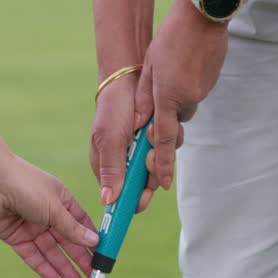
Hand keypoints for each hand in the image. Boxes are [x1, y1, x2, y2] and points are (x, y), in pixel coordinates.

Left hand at [0, 158, 99, 277]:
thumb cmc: (27, 185)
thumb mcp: (54, 208)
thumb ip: (72, 228)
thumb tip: (94, 241)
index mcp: (61, 200)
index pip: (81, 223)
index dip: (91, 239)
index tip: (101, 255)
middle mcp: (47, 213)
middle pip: (66, 240)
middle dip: (78, 258)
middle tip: (91, 275)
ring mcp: (31, 226)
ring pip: (50, 250)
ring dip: (62, 266)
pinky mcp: (15, 236)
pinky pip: (31, 254)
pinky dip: (42, 266)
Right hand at [91, 73, 155, 211]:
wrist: (131, 76)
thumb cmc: (114, 107)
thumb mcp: (109, 138)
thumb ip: (111, 169)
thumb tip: (107, 200)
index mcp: (109, 166)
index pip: (122, 195)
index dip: (134, 199)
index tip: (143, 196)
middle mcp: (127, 162)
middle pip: (146, 185)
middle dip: (151, 172)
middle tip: (149, 155)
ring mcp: (144, 151)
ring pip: (161, 167)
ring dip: (160, 153)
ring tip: (150, 131)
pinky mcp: (160, 139)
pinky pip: (170, 149)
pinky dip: (168, 139)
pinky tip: (158, 125)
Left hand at [141, 0, 227, 190]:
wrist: (204, 16)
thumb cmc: (171, 38)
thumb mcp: (150, 67)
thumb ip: (144, 99)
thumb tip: (139, 126)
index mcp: (168, 97)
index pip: (163, 140)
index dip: (160, 164)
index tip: (160, 185)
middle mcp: (187, 99)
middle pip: (173, 121)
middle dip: (165, 116)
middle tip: (161, 91)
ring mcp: (202, 91)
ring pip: (184, 105)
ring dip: (175, 96)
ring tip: (172, 67)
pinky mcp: (210, 82)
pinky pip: (194, 91)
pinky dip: (187, 84)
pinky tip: (184, 63)